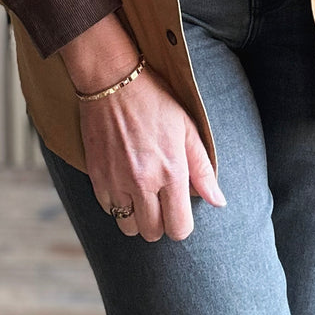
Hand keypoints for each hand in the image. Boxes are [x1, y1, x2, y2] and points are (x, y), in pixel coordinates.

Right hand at [60, 14, 224, 241]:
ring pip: (129, 227)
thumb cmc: (155, 101)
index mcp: (171, 171)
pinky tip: (123, 185)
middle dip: (160, 223)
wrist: (112, 82)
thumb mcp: (187, 129)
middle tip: (160, 202)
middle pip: (153, 233)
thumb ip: (203, 170)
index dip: (181, 224)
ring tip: (141, 196)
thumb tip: (219, 202)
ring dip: (137, 217)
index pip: (179, 227)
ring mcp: (117, 181)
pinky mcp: (96, 176)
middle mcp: (144, 182)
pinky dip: (117, 205)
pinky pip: (108, 210)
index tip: (179, 210)